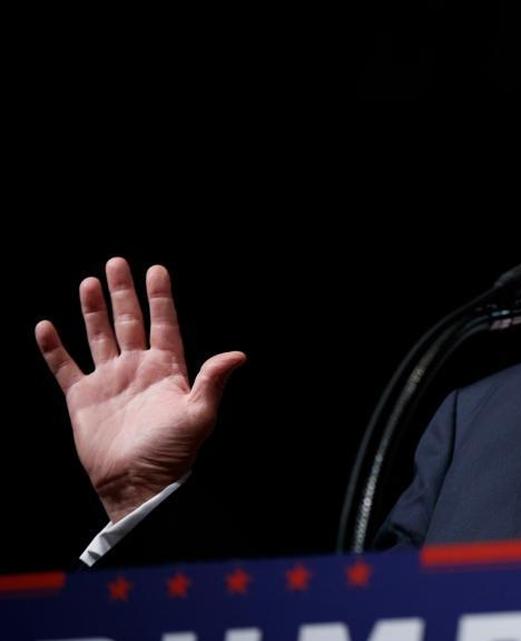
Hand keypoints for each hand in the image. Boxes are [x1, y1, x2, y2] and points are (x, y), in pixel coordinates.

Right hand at [35, 257, 244, 521]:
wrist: (136, 483)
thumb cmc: (172, 452)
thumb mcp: (199, 414)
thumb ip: (212, 381)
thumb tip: (238, 355)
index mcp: (167, 370)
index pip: (164, 324)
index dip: (160, 297)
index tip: (156, 269)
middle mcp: (137, 370)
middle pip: (129, 322)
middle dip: (123, 293)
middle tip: (117, 263)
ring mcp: (109, 382)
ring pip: (99, 336)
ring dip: (93, 311)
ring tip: (88, 282)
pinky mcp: (82, 399)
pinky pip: (65, 367)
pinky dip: (54, 348)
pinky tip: (46, 327)